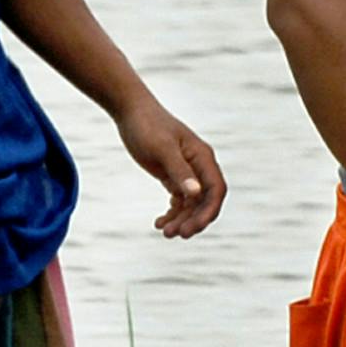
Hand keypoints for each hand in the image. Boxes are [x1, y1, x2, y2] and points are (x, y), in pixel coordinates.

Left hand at [115, 98, 225, 237]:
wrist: (130, 111)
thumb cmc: (147, 126)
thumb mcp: (161, 149)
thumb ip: (179, 171)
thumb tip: (196, 194)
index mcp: (202, 157)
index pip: (216, 190)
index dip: (208, 212)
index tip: (192, 228)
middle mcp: (199, 166)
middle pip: (205, 201)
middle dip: (193, 220)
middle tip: (174, 235)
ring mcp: (187, 171)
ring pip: (191, 204)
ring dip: (180, 220)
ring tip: (162, 231)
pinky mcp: (173, 174)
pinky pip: (179, 200)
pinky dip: (172, 213)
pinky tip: (158, 222)